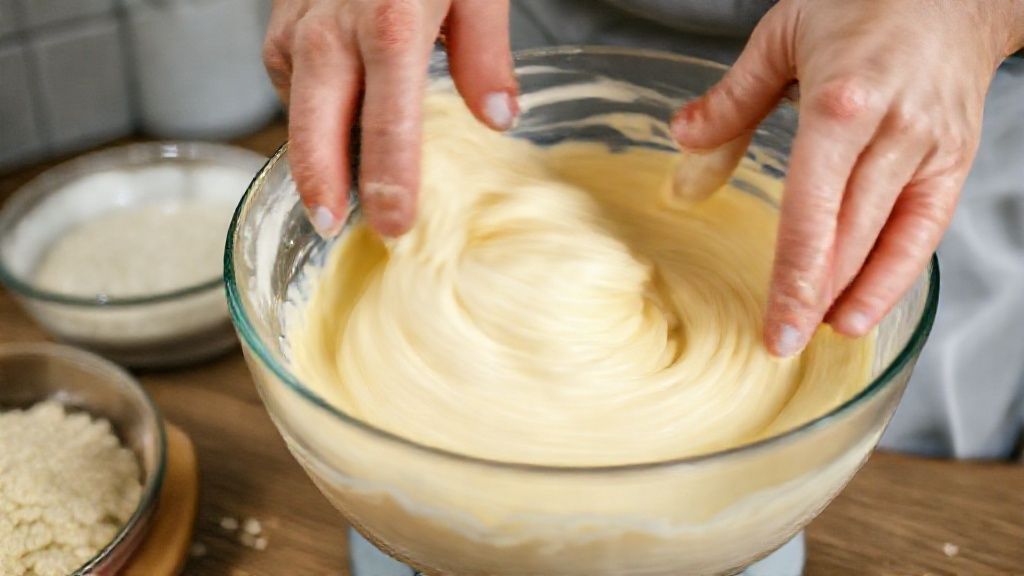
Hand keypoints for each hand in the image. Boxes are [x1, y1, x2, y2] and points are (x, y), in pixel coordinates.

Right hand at [263, 0, 518, 236]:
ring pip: (297, 111)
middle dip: (322, 185)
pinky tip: (332, 128)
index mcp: (391, 26)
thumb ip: (485, 54)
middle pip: (316, 128)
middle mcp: (333, 31)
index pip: (388, 123)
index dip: (389, 180)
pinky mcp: (281, 26)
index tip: (394, 224)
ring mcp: (299, 28)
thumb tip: (499, 118)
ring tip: (334, 199)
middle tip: (333, 229)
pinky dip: (307, 112)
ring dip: (312, 157)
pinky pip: (289, 83)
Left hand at [671, 0, 1023, 355]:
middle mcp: (892, 134)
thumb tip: (683, 144)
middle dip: (813, 299)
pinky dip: (895, 275)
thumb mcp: (781, 37)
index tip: (776, 327)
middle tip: (781, 344)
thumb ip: (732, 101)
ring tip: (816, 332)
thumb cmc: (863, 1)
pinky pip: (925, 232)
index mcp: (842, 104)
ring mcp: (929, 150)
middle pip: (849, 238)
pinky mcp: (954, 160)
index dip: (794, 278)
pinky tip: (863, 307)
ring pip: (887, 241)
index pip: (813, 212)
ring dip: (851, 295)